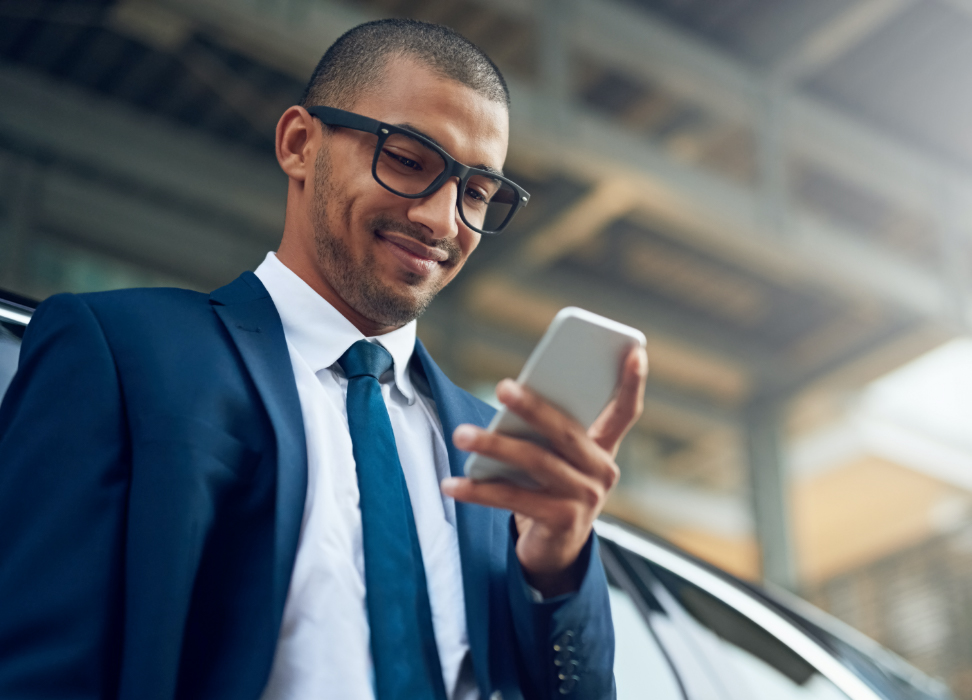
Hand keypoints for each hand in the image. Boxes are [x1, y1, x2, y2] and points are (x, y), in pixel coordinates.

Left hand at [441, 346, 647, 597]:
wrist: (554, 551)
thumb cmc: (549, 489)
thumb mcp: (556, 458)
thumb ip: (546, 432)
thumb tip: (509, 401)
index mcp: (604, 448)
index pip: (626, 411)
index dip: (632, 381)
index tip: (635, 350)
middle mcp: (602, 472)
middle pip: (566, 432)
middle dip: (533, 408)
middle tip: (502, 388)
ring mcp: (585, 499)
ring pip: (536, 462)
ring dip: (494, 446)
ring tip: (462, 435)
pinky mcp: (562, 522)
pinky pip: (514, 499)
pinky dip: (479, 491)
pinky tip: (453, 485)